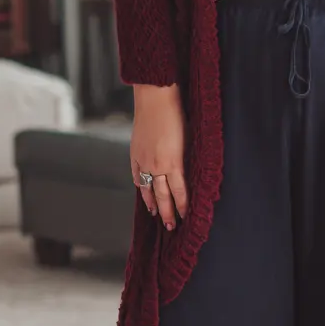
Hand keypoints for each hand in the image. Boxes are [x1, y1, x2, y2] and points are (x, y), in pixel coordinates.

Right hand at [130, 83, 188, 229]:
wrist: (155, 98)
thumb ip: (187, 160)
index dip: (183, 206)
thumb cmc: (177, 115)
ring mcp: (143, 160)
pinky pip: (137, 176)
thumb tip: (188, 175)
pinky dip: (141, 186)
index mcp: (174, 163)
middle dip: (168, 213)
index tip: (186, 217)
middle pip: (163, 196)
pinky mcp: (135, 153)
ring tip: (156, 215)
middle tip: (171, 227)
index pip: (180, 192)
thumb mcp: (189, 140)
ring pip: (147, 189)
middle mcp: (157, 165)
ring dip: (152, 204)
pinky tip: (143, 192)